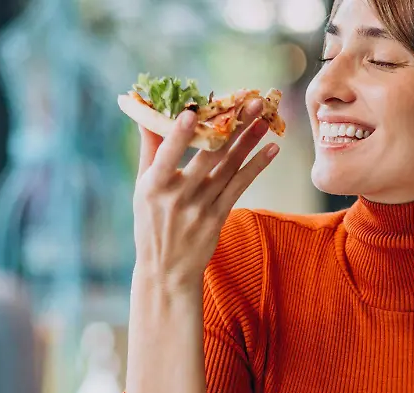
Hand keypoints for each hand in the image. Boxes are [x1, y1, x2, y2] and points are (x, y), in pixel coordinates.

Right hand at [132, 99, 277, 290]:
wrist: (167, 269)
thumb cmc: (151, 222)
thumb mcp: (142, 187)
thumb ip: (150, 150)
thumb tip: (145, 113)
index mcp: (153, 186)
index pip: (167, 156)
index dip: (179, 135)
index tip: (192, 112)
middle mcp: (178, 196)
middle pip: (208, 156)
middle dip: (231, 127)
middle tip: (250, 102)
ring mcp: (201, 207)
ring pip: (229, 168)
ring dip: (249, 142)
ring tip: (265, 119)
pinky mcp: (218, 216)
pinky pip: (241, 186)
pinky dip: (257, 167)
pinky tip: (271, 149)